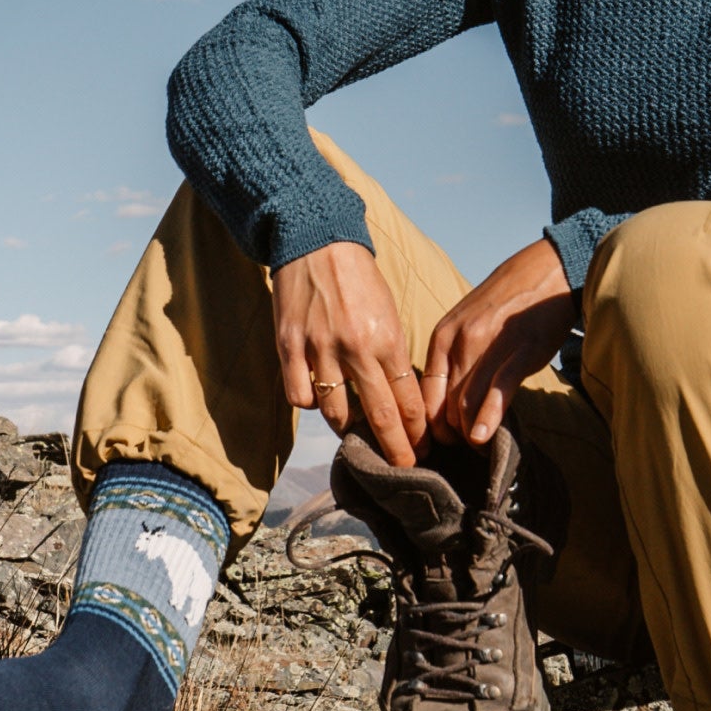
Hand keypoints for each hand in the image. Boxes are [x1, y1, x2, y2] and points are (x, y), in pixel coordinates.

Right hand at [272, 242, 427, 466]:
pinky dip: (309, 403)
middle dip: (395, 448)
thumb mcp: (387, 312)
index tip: (421, 449)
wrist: (316, 242)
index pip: (408, 400)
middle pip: (380, 416)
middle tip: (402, 467)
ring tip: (355, 433)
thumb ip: (392, 353)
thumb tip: (400, 396)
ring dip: (348, 429)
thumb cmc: (358, 278)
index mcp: (387, 338)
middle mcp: (355, 348)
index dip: (416, 432)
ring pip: (335, 413)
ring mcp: (319, 349)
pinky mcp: (289, 346)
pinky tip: (317, 398)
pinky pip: (299, 395)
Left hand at [421, 238, 574, 446]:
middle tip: (465, 447)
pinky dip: (488, 418)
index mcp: (442, 337)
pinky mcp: (520, 351)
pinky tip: (483, 438)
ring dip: (470, 433)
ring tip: (479, 446)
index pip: (425, 393)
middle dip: (452, 434)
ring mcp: (489, 346)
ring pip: (466, 402)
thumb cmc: (507, 303)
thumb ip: (454, 356)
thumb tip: (448, 399)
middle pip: (444, 405)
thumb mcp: (467, 323)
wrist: (547, 271)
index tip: (444, 439)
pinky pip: (497, 390)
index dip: (431, 424)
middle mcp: (459, 341)